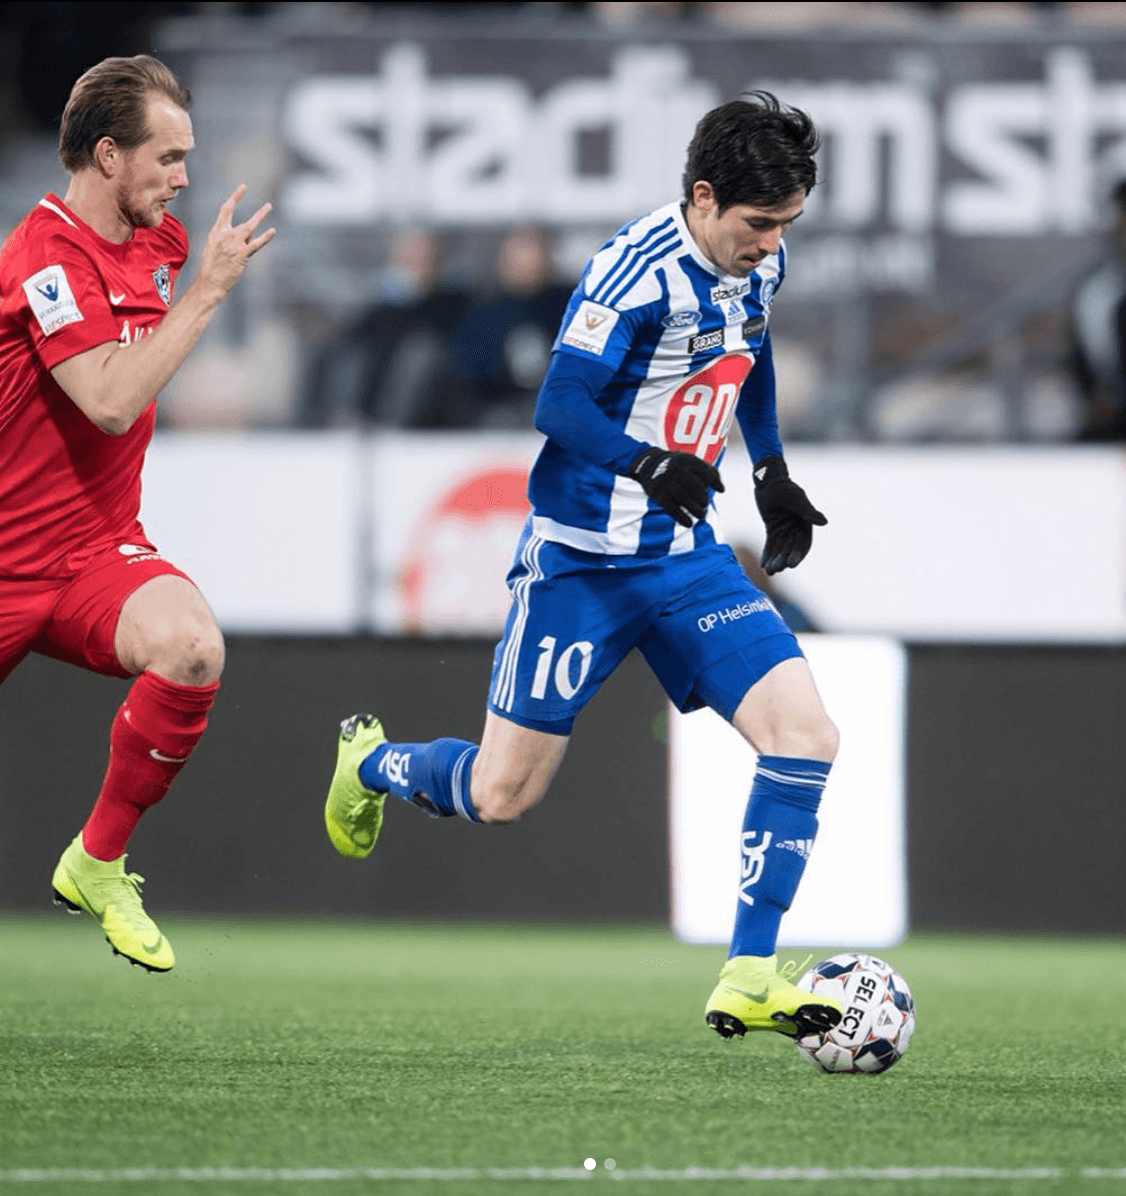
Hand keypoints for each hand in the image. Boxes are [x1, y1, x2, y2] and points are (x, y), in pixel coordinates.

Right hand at [197, 185, 275, 297]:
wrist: (209, 282)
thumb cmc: (212, 267)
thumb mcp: (216, 248)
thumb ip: (232, 238)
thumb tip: (250, 233)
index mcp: (216, 232)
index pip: (225, 210)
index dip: (235, 198)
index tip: (243, 188)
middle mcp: (224, 236)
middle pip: (242, 218)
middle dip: (257, 213)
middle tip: (269, 206)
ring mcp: (233, 245)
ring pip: (249, 227)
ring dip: (260, 216)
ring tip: (269, 208)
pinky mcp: (241, 255)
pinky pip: (255, 244)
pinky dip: (265, 237)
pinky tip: (272, 231)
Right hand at [628, 446, 723, 527]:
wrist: (648, 465)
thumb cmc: (676, 466)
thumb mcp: (689, 461)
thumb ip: (707, 471)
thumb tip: (721, 489)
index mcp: (686, 460)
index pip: (705, 472)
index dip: (715, 482)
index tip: (721, 490)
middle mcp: (676, 470)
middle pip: (695, 487)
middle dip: (703, 498)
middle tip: (705, 504)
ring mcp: (666, 482)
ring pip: (684, 498)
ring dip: (695, 510)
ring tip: (701, 515)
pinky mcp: (658, 494)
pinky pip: (672, 508)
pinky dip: (681, 518)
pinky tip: (688, 523)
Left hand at [753, 455, 826, 573]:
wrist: (769, 481)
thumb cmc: (785, 488)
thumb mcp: (796, 500)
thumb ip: (808, 512)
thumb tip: (824, 522)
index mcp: (806, 524)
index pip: (803, 544)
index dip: (798, 554)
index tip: (792, 564)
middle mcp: (796, 529)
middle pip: (790, 549)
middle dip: (784, 559)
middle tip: (777, 569)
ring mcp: (784, 530)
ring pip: (780, 549)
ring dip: (775, 560)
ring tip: (769, 570)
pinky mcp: (772, 530)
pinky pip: (770, 545)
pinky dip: (767, 554)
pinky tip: (763, 564)